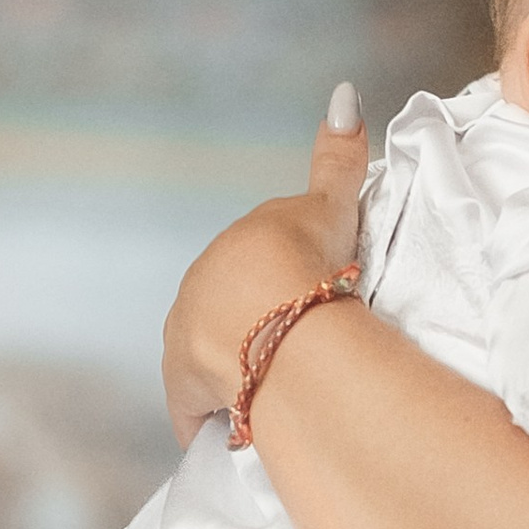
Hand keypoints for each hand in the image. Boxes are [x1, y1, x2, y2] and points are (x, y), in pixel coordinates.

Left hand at [161, 85, 367, 445]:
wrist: (281, 313)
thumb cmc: (310, 257)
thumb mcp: (332, 205)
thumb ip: (338, 158)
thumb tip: (344, 93)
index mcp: (228, 253)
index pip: (251, 272)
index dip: (280, 289)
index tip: (307, 307)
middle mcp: (195, 292)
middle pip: (225, 316)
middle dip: (254, 333)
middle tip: (300, 355)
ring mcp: (184, 342)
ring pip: (210, 362)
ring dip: (234, 375)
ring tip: (277, 395)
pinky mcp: (184, 390)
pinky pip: (199, 412)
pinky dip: (215, 421)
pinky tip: (242, 435)